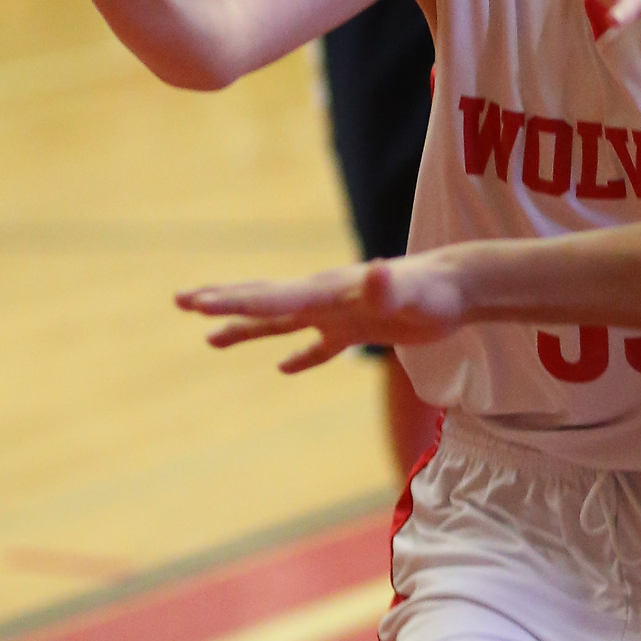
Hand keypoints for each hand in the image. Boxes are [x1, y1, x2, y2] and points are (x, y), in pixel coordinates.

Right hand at [176, 254, 465, 370]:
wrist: (459, 287)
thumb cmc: (434, 292)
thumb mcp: (409, 293)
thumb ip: (384, 287)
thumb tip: (373, 272)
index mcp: (326, 291)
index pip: (270, 300)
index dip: (231, 303)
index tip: (193, 303)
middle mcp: (325, 299)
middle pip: (263, 301)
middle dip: (222, 302)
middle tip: (181, 300)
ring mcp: (339, 314)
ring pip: (282, 324)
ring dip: (246, 329)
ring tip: (209, 339)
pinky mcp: (359, 330)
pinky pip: (319, 346)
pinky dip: (300, 357)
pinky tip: (284, 369)